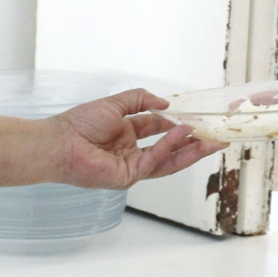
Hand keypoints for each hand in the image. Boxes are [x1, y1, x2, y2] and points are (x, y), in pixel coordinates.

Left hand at [49, 89, 225, 189]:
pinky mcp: (129, 176)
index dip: (176, 123)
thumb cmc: (80, 123)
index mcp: (126, 134)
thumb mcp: (115, 103)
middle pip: (169, 149)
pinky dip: (170, 147)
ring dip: (190, 150)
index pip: (158, 129)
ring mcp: (132, 166)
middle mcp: (132, 151)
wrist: (61, 143)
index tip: (196, 118)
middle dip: (193, 144)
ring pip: (168, 159)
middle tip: (216, 136)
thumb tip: (165, 104)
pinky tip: (182, 134)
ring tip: (211, 141)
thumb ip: (141, 100)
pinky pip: (155, 160)